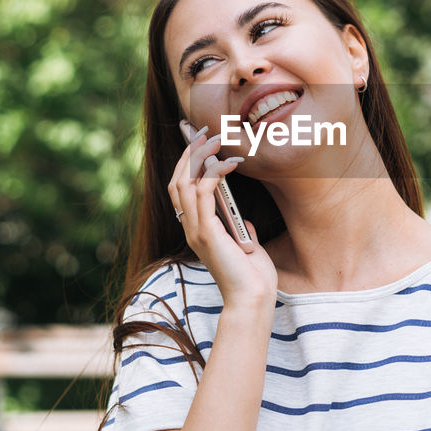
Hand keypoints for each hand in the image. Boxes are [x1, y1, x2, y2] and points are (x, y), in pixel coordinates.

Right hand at [170, 120, 277, 307]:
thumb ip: (238, 230)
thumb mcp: (245, 246)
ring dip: (199, 156)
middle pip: (177, 180)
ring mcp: (195, 230)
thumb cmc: (253, 276)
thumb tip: (242, 220)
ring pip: (184, 182)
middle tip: (205, 132)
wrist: (253, 298)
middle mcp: (190, 228)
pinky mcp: (207, 232)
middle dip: (188, 152)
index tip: (199, 141)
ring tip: (216, 140)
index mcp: (196, 229)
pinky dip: (214, 173)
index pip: (180, 188)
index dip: (186, 163)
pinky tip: (229, 163)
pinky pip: (203, 193)